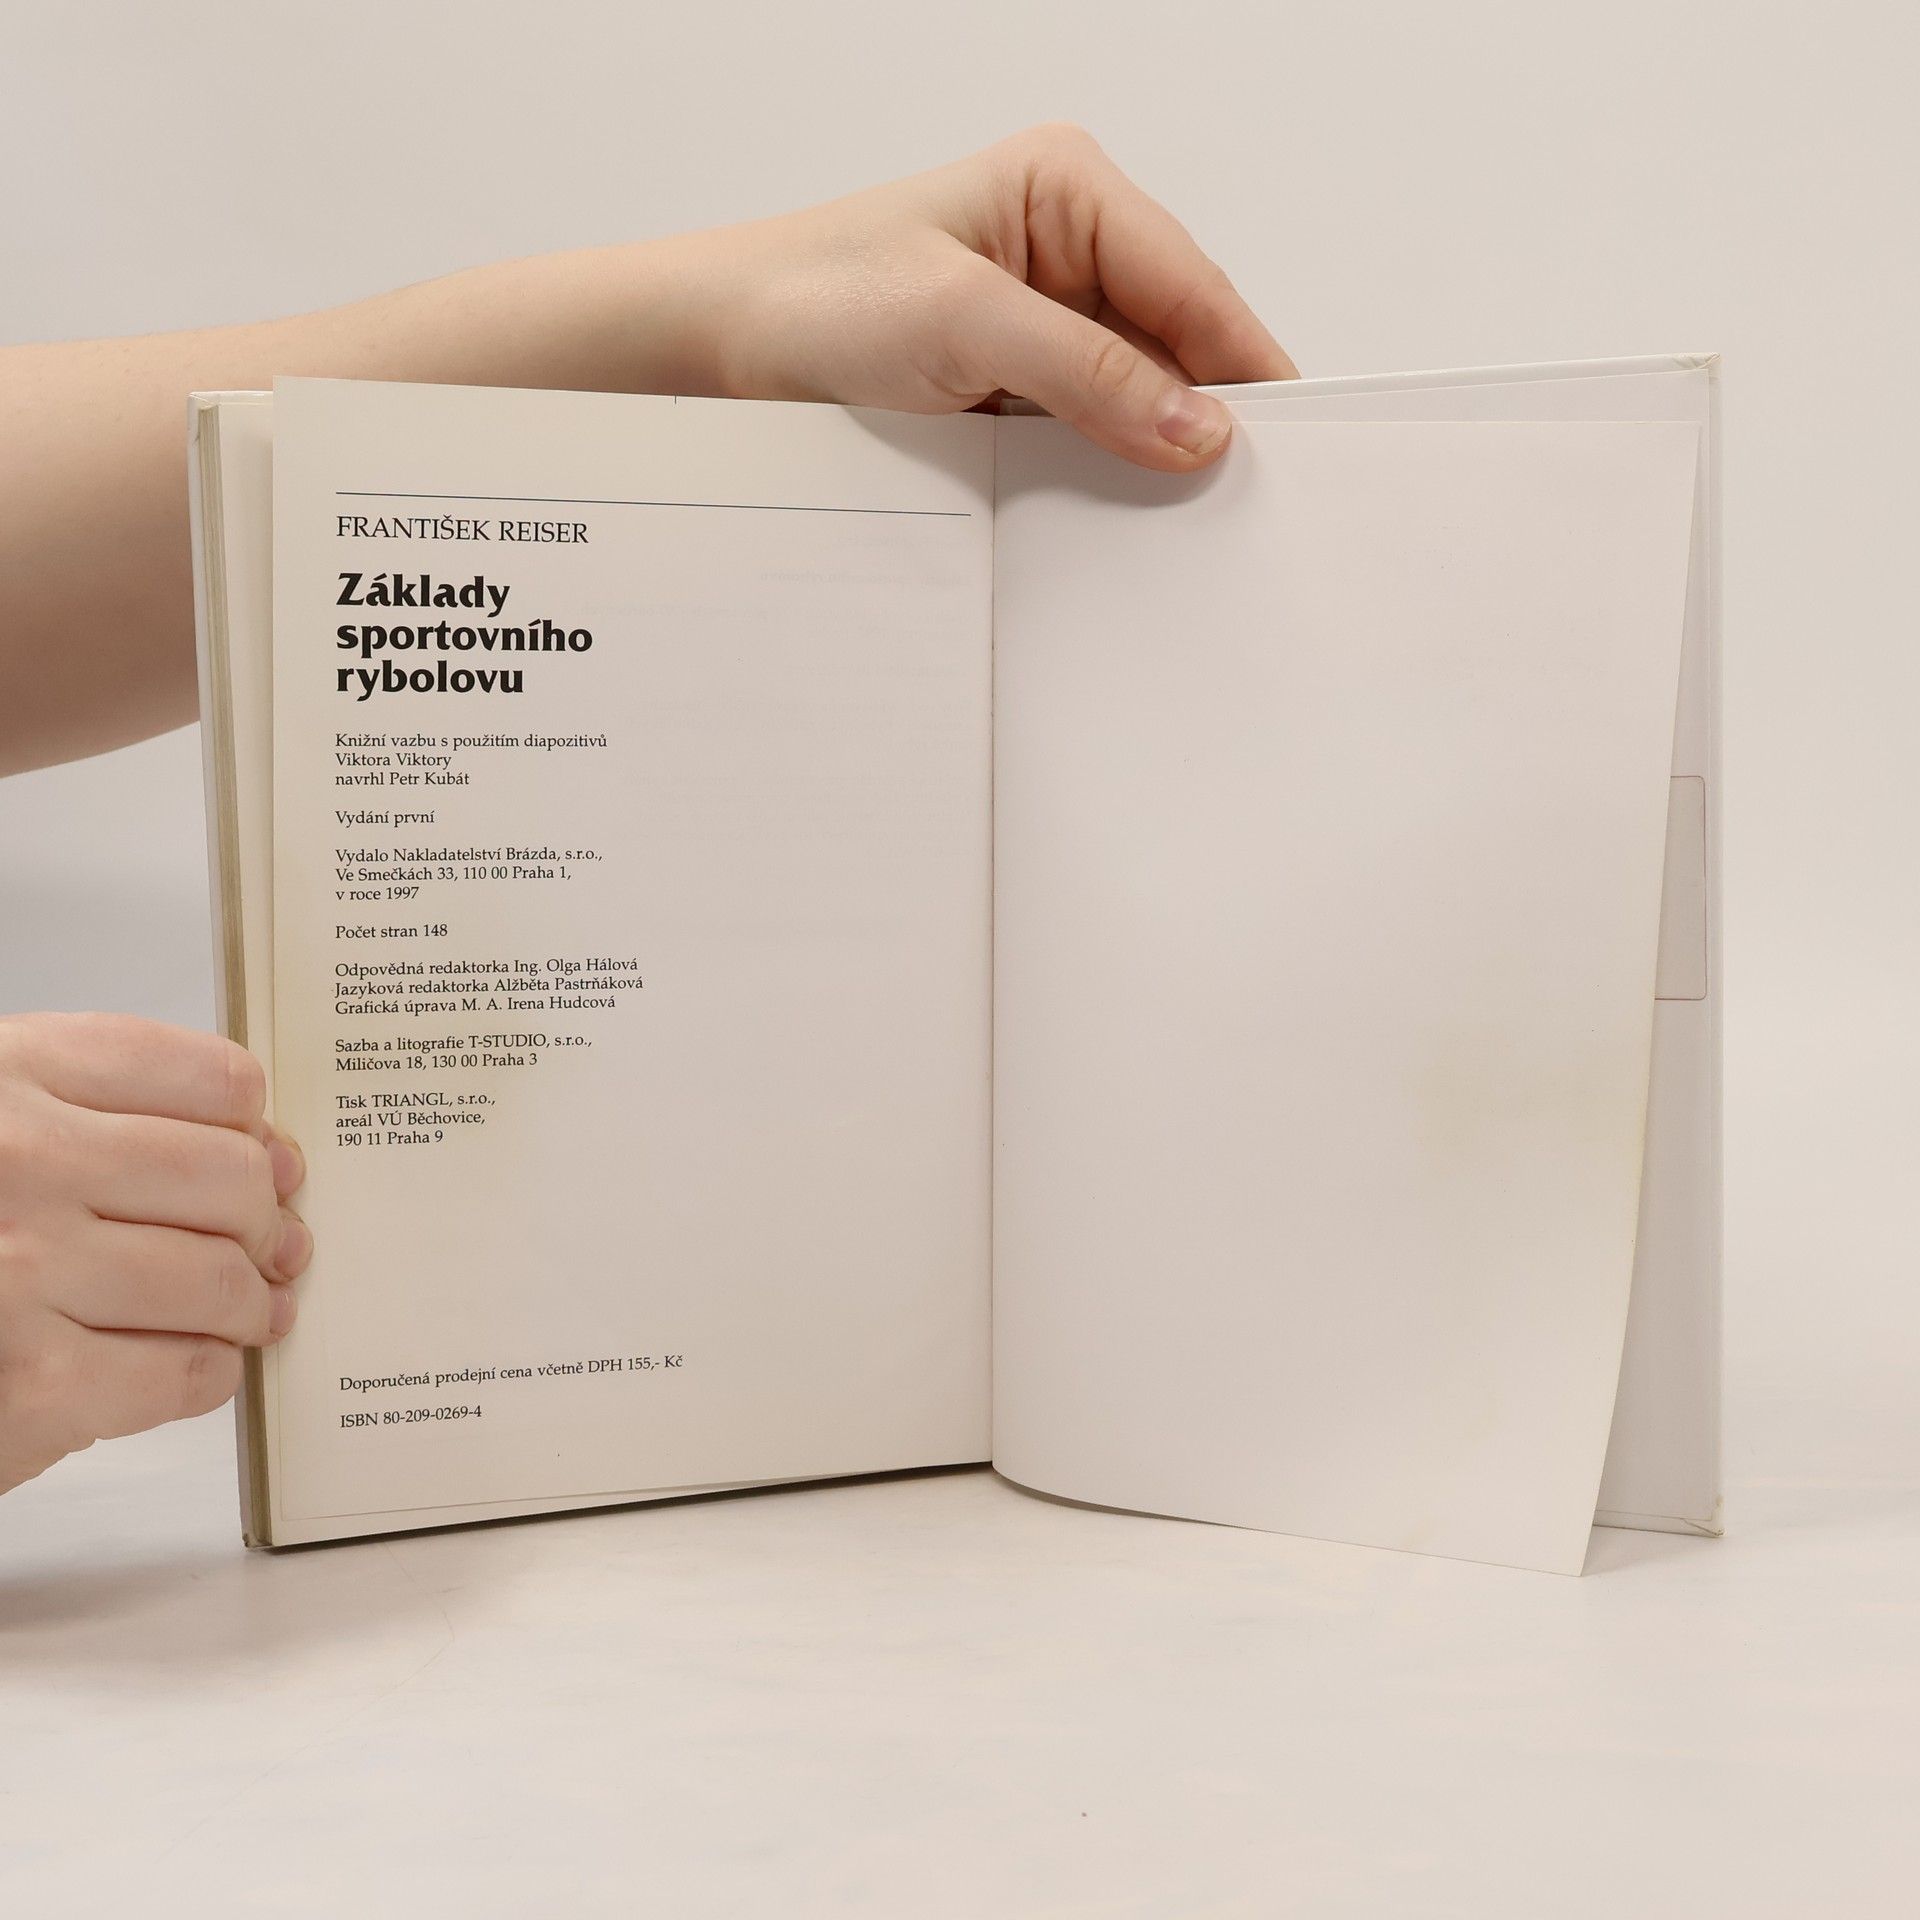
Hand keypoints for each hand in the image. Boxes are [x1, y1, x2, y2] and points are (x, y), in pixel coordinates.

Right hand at [0, 1013, 308, 1492]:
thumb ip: (102, 1116)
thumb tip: (265, 1157)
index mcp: (11, 1075)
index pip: (208, 1079)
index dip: (256, 1128)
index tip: (266, 1157)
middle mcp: (22, 1162)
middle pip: (229, 1180)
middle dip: (266, 1223)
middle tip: (270, 1247)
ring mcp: (24, 1274)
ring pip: (219, 1280)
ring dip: (248, 1305)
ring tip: (243, 1313)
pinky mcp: (33, 1386)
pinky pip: (181, 1374)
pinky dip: (208, 1374)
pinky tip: (189, 1366)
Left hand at [701, 123, 1296, 470]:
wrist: (721, 349)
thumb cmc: (818, 299)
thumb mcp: (964, 326)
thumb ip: (1090, 375)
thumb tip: (1199, 428)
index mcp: (1068, 190)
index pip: (1191, 283)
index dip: (1244, 365)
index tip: (1292, 442)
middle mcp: (1068, 248)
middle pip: (1177, 341)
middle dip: (1203, 415)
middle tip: (1244, 501)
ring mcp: (1044, 318)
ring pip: (1138, 393)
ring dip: (1152, 451)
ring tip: (1186, 518)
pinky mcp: (1016, 380)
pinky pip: (1089, 428)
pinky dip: (1106, 470)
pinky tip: (1120, 513)